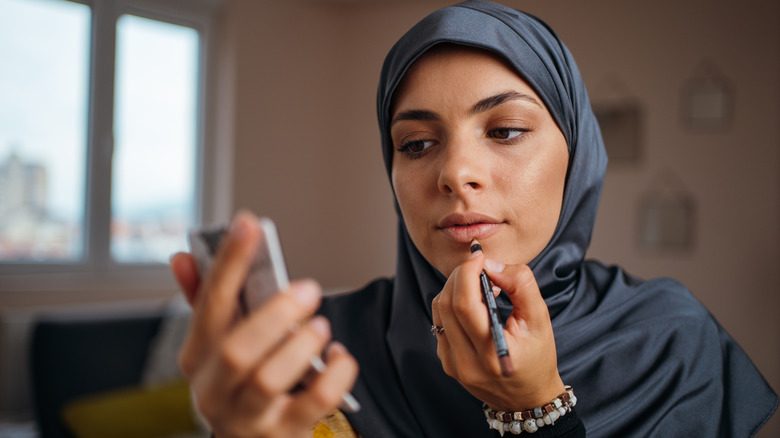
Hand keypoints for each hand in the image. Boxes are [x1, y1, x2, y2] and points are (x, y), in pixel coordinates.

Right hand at [170, 211, 358, 437]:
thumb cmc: (241, 385)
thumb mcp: (218, 346)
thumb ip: (207, 302)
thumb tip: (182, 257)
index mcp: (197, 357)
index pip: (209, 304)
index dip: (229, 262)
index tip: (249, 225)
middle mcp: (214, 390)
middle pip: (237, 350)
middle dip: (274, 314)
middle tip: (308, 290)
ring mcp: (247, 417)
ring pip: (269, 380)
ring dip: (301, 345)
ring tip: (322, 327)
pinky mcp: (284, 433)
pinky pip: (315, 402)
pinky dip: (335, 374)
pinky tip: (340, 357)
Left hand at [431, 248, 563, 410]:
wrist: (528, 399)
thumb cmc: (538, 358)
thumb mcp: (540, 319)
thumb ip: (521, 285)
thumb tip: (492, 265)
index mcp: (492, 353)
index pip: (465, 304)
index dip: (467, 273)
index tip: (479, 257)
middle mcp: (467, 362)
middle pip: (447, 303)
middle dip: (460, 275)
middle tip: (479, 267)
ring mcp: (453, 364)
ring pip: (439, 311)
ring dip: (455, 288)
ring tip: (479, 286)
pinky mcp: (447, 363)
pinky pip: (440, 323)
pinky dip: (452, 305)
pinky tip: (473, 305)